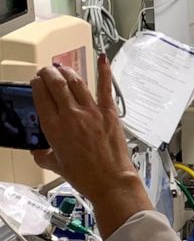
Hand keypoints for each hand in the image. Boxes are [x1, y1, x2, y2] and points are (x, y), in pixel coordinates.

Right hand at [31, 55, 150, 235]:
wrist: (111, 181)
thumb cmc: (85, 176)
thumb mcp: (57, 166)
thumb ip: (44, 155)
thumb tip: (38, 152)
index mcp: (54, 127)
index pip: (41, 96)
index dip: (37, 85)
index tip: (36, 82)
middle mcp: (71, 115)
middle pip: (56, 84)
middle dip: (49, 73)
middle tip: (47, 71)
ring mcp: (91, 112)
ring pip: (76, 82)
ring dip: (67, 71)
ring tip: (63, 67)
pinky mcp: (109, 113)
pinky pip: (105, 88)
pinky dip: (104, 72)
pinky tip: (102, 59)